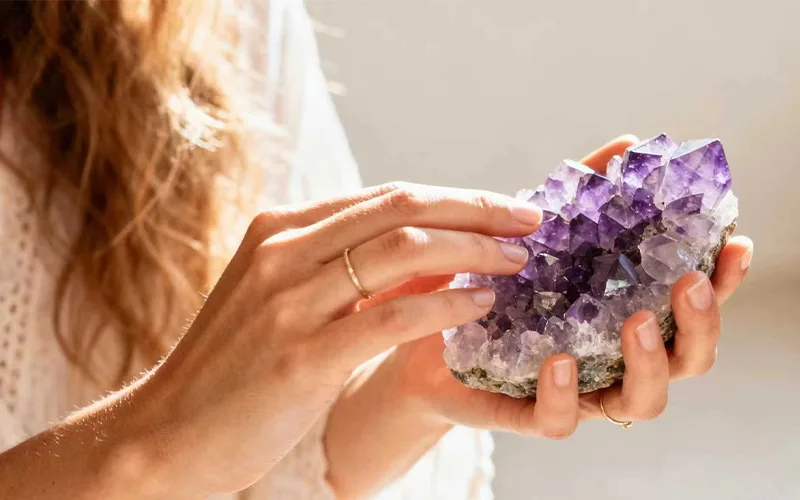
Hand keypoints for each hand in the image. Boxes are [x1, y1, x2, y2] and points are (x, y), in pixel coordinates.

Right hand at [129, 182, 543, 495]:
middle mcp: (283, 251)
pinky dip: (446, 304)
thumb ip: (334, 269)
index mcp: (280, 230)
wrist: (168, 432)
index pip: (385, 196)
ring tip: (517, 263)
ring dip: (473, 252)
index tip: (503, 209)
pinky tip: (481, 305)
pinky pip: (393, 315)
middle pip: (401, 208)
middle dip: (476, 211)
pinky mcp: (301, 355)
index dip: (453, 199)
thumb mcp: (277, 297)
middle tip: (528, 222)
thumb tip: (416, 253)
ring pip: (403, 251)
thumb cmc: (233, 367)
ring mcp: (289, 301)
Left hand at [379, 136, 752, 438]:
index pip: (691, 305)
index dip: (723, 281)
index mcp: (626, 314)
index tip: (736, 243)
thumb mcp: (542, 234)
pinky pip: (560, 420)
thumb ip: (585, 194)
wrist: (425, 326)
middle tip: (689, 282)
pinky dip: (565, 394)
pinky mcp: (526, 411)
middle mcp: (614, 358)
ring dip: (650, 362)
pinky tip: (560, 359)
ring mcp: (577, 389)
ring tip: (638, 322)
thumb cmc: (499, 280)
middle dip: (701, 324)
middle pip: (686, 359)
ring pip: (641, 400)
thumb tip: (627, 143)